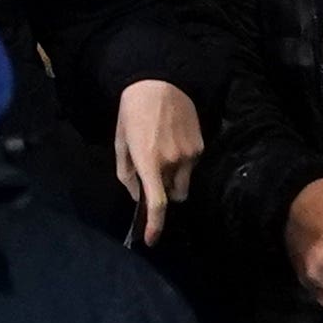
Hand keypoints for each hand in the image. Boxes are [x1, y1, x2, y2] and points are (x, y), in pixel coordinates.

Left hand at [112, 79, 203, 245]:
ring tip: (163, 152)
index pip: (156, 203)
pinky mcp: (201, 146)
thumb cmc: (132, 112)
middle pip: (174, 196)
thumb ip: (126, 172)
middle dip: (165, 193)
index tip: (151, 240)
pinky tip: (173, 140)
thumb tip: (137, 196)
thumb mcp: (121, 140)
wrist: (159, 82)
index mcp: (149, 161)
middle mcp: (172, 162)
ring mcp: (190, 155)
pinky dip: (183, 163)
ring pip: (185, 182)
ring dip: (174, 178)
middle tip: (153, 175)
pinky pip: (193, 166)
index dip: (155, 225)